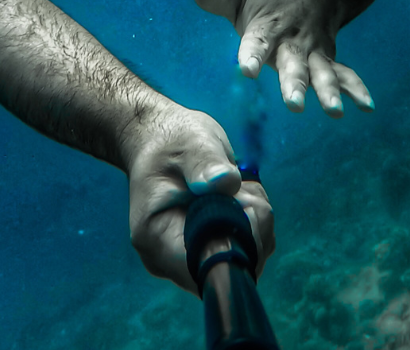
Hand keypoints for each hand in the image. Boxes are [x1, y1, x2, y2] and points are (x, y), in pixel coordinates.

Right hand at [124, 105, 273, 292]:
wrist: (160, 144)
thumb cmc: (171, 142)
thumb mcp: (189, 143)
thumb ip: (204, 163)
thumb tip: (226, 182)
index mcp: (155, 237)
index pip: (204, 266)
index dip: (236, 242)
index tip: (244, 203)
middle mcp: (168, 260)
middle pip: (230, 264)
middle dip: (249, 224)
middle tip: (238, 185)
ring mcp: (188, 260)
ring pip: (247, 255)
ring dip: (253, 219)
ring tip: (233, 186)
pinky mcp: (207, 253)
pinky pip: (249, 246)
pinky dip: (253, 220)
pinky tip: (236, 195)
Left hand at [189, 0, 374, 115]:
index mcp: (267, 27)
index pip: (257, 42)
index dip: (252, 55)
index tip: (247, 71)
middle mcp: (292, 41)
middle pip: (293, 64)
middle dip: (294, 84)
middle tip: (294, 105)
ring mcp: (314, 51)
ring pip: (322, 72)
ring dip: (329, 91)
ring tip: (335, 112)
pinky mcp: (329, 58)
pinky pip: (345, 73)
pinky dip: (357, 88)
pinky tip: (366, 106)